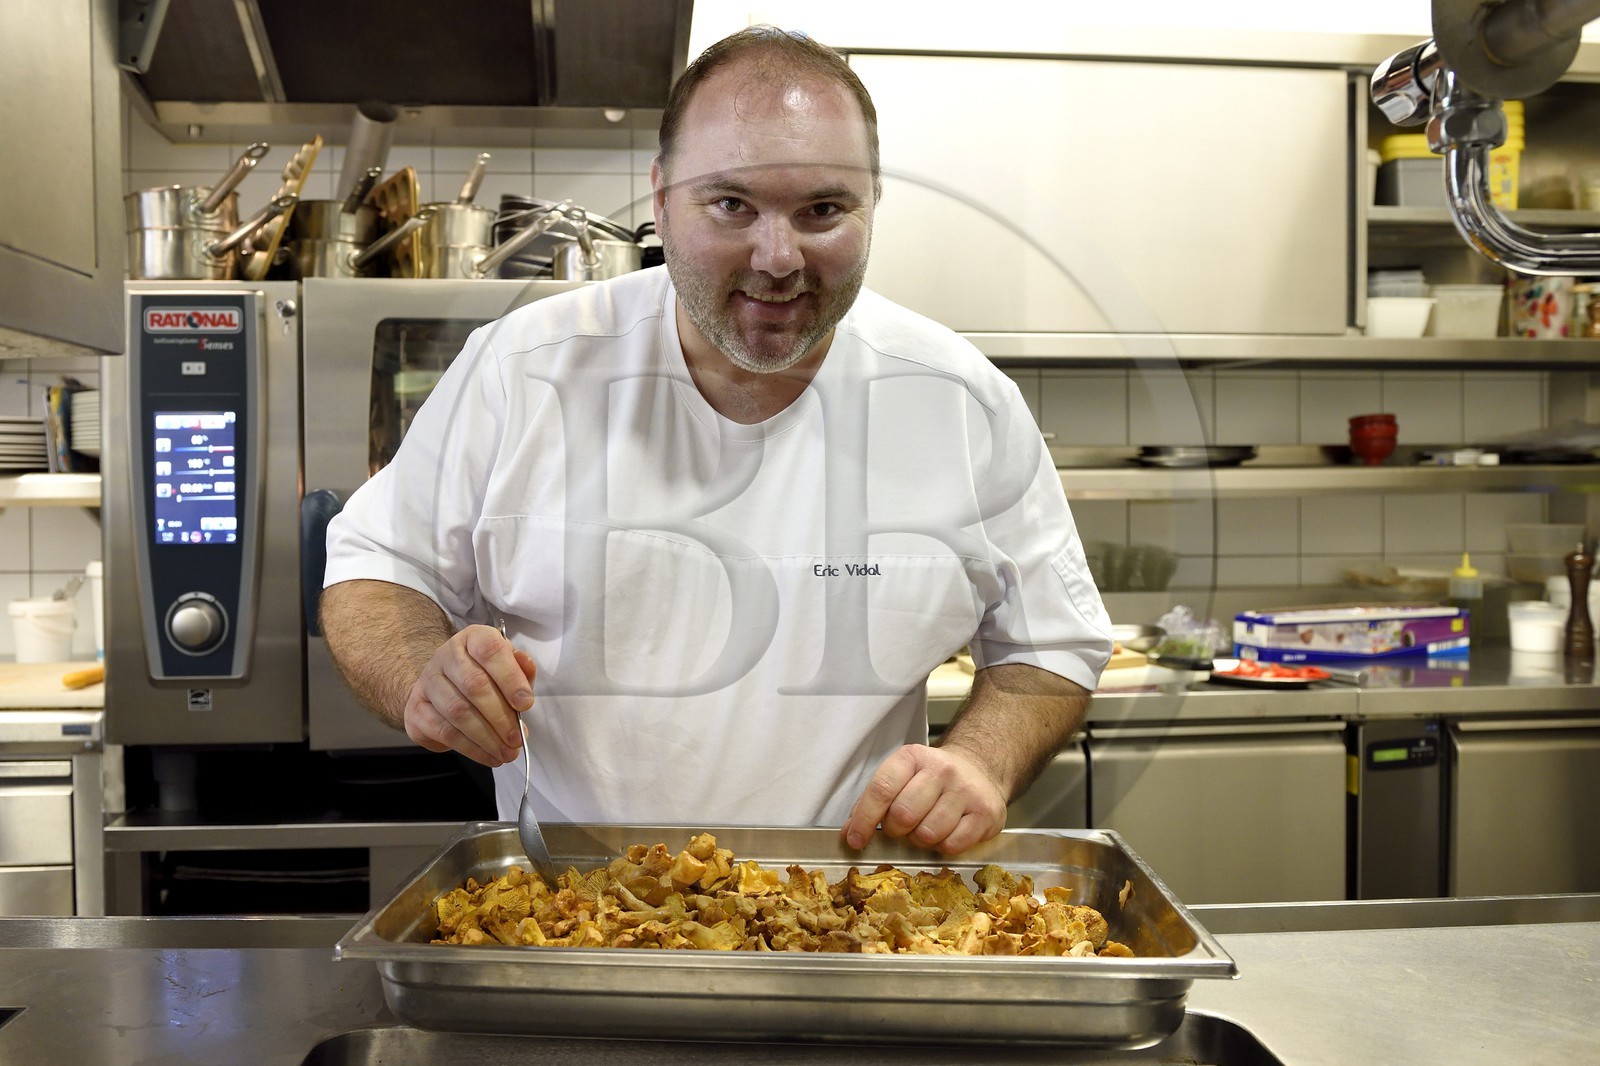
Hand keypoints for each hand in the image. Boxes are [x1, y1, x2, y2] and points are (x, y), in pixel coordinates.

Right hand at [402, 624, 535, 766]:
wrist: (441, 687)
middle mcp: (446, 656)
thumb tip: (527, 668)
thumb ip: (521, 669)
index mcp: (472, 639)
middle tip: (517, 739)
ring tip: (506, 753)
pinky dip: (470, 748)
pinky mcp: (416, 710)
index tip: (526, 704)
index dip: (510, 678)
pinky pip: (444, 732)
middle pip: (474, 685)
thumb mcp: (507, 667)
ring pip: (458, 712)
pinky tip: (488, 756)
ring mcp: (427, 682)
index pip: (490, 651)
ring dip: (486, 738)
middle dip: (500, 717)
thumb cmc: (483, 676)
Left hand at [841, 743, 1006, 855]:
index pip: (882, 789)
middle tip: (901, 829)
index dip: (864, 819)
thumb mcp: (902, 778)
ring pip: (928, 834)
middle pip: (903, 815)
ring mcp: (966, 790)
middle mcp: (941, 769)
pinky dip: (942, 847)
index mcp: (912, 757)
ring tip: (925, 828)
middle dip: (896, 831)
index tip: (855, 839)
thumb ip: (873, 803)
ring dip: (920, 840)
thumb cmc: (933, 780)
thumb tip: (850, 834)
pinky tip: (946, 832)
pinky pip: (952, 845)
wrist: (980, 770)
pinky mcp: (986, 813)